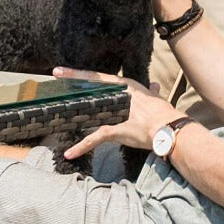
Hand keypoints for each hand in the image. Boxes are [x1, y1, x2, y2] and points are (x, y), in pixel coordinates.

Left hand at [53, 67, 180, 162]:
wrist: (169, 128)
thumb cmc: (164, 115)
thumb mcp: (155, 100)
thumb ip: (151, 93)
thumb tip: (154, 87)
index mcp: (126, 87)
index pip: (98, 77)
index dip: (79, 73)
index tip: (61, 70)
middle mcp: (117, 96)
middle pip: (88, 89)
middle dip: (71, 81)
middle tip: (55, 75)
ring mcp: (113, 112)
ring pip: (87, 113)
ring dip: (71, 114)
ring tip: (54, 114)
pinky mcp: (113, 130)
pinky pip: (93, 139)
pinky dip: (81, 147)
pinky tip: (69, 153)